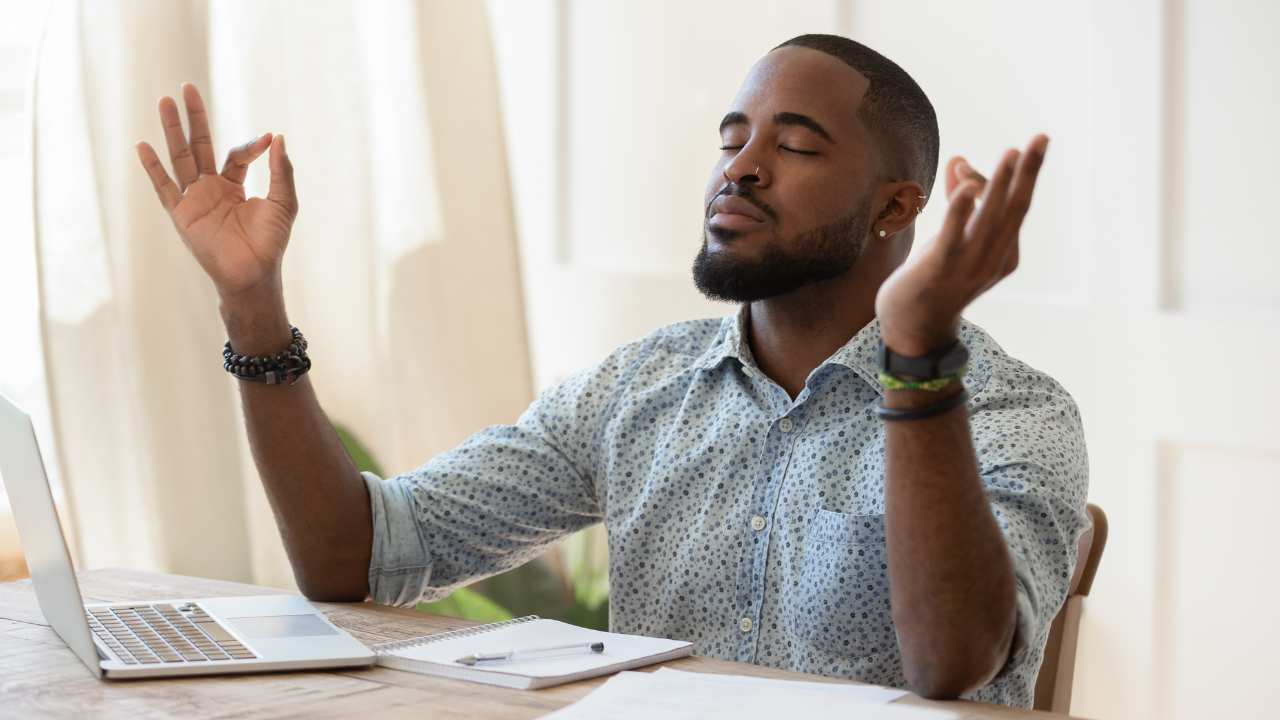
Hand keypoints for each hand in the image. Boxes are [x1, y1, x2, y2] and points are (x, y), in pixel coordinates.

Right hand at [135, 83, 297, 301]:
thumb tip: (277, 137)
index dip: (250, 145)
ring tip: (164, 101)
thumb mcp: (284, 202)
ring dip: (172, 130)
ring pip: (180, 158)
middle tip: (186, 87)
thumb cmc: (270, 243)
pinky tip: (143, 146)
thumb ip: (282, 171)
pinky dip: (153, 168)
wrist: (254, 274)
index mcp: (234, 185)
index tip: (267, 140)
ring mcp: (194, 199)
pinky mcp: (182, 214)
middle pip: (198, 145)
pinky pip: (164, 188)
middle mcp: (210, 188)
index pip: (234, 154)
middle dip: (193, 118)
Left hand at [875, 134, 1048, 356]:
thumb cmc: (934, 280)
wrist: (913, 329)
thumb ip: (958, 202)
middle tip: (1042, 138)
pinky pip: (954, 237)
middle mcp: (993, 260)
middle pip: (1015, 210)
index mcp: (1004, 254)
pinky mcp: (939, 269)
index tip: (970, 165)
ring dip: (1001, 184)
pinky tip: (966, 188)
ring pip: (990, 220)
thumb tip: (959, 159)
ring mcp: (968, 267)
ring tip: (1011, 153)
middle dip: (1029, 173)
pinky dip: (962, 211)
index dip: (1000, 180)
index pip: (1010, 209)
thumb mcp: (951, 238)